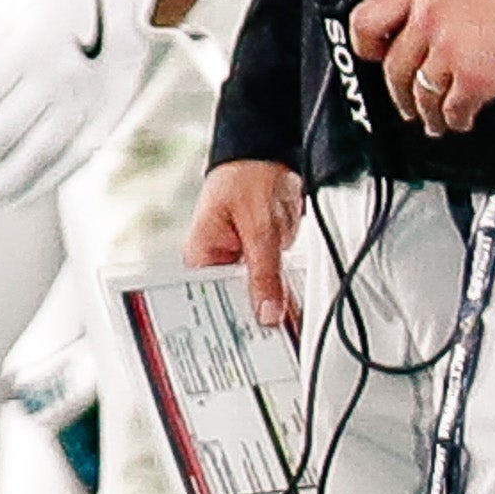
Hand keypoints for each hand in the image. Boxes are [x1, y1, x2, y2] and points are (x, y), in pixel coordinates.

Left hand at [0, 0, 179, 209]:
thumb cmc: (60, 1)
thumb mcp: (16, 5)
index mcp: (28, 45)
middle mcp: (57, 76)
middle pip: (4, 132)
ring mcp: (84, 102)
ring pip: (36, 153)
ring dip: (2, 182)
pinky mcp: (105, 120)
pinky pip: (69, 160)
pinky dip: (40, 183)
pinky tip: (15, 199)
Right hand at [191, 158, 308, 332]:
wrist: (269, 153)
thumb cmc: (249, 176)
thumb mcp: (260, 228)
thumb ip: (265, 273)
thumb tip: (267, 312)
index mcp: (201, 255)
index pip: (211, 302)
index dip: (234, 323)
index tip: (256, 340)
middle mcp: (215, 262)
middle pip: (233, 302)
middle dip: (257, 318)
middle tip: (277, 340)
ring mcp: (237, 261)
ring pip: (254, 295)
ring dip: (273, 306)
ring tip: (289, 330)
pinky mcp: (257, 257)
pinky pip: (269, 282)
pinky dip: (281, 292)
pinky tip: (293, 310)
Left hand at [347, 0, 494, 136]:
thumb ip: (438, 2)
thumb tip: (431, 29)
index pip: (367, 20)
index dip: (366, 46)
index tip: (374, 57)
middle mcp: (427, 19)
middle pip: (395, 69)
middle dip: (400, 93)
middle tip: (406, 103)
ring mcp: (449, 52)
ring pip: (422, 95)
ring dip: (427, 114)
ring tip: (434, 121)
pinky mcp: (475, 79)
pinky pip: (454, 110)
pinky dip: (456, 120)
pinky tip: (462, 120)